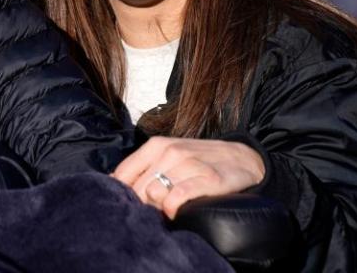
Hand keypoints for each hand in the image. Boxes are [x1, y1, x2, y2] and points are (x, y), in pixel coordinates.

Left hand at [111, 136, 264, 218]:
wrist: (243, 159)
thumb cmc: (200, 161)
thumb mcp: (169, 157)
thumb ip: (142, 168)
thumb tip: (113, 182)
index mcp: (156, 145)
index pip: (122, 174)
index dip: (124, 193)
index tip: (134, 202)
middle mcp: (171, 152)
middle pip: (137, 188)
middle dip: (142, 204)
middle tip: (155, 208)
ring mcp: (190, 164)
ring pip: (155, 193)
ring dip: (159, 207)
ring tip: (168, 208)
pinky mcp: (208, 179)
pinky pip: (177, 197)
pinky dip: (172, 209)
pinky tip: (176, 212)